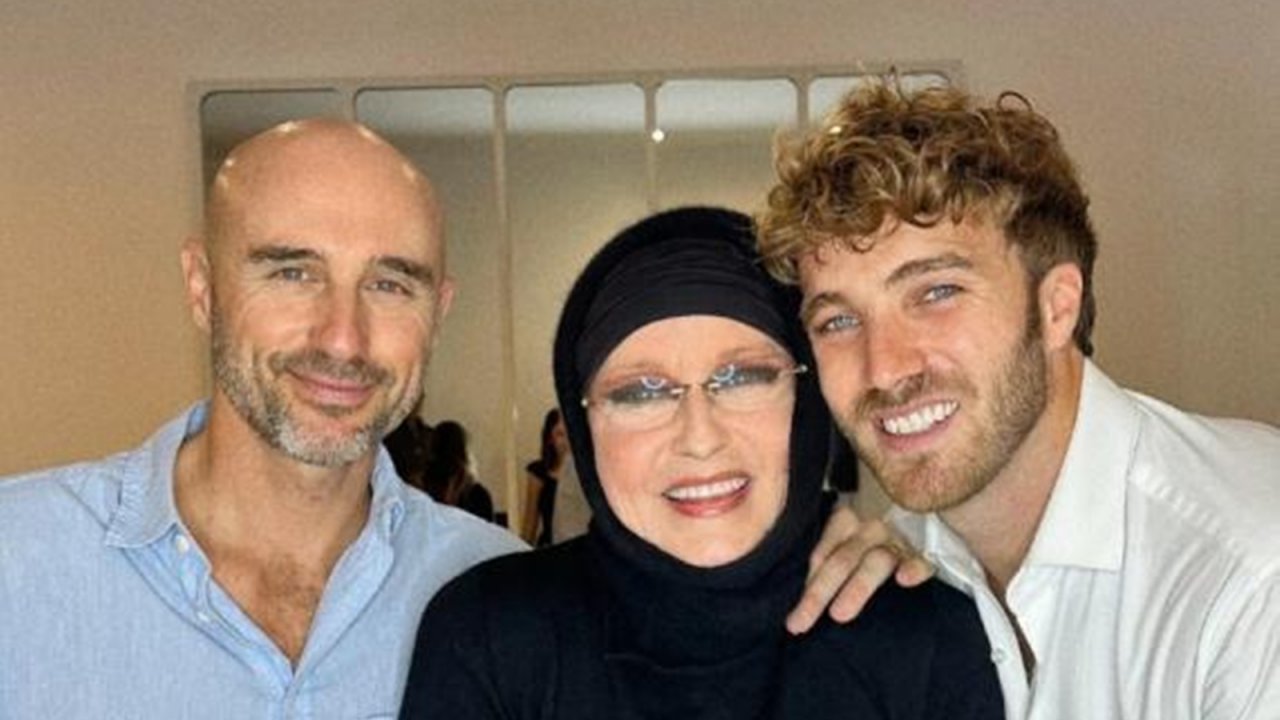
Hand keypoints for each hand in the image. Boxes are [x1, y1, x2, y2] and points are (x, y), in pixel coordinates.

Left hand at [785, 502, 931, 634]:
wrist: (924, 520)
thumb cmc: (871, 544)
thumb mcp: (847, 544)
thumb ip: (828, 561)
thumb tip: (802, 598)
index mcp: (846, 522)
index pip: (823, 554)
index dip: (808, 585)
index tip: (795, 620)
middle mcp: (870, 528)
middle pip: (842, 560)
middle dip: (819, 593)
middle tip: (801, 623)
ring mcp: (899, 540)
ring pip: (876, 561)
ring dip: (857, 587)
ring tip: (839, 615)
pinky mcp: (927, 553)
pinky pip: (921, 560)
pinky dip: (913, 568)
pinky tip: (905, 580)